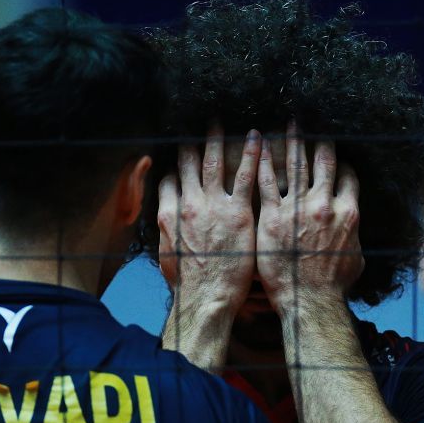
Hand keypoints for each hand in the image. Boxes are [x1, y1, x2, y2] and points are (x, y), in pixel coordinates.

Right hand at [158, 127, 260, 317]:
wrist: (205, 300)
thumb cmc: (189, 286)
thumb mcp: (168, 257)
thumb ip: (169, 235)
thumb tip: (167, 228)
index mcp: (169, 215)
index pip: (168, 181)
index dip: (174, 166)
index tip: (179, 156)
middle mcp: (187, 205)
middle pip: (187, 164)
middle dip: (192, 143)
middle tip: (197, 125)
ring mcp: (212, 206)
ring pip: (212, 163)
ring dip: (216, 139)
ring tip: (218, 122)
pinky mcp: (238, 212)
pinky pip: (244, 175)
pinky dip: (250, 154)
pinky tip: (256, 138)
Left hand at [255, 124, 363, 316]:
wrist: (308, 301)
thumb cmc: (332, 286)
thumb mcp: (356, 259)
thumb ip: (354, 236)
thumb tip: (355, 229)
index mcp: (347, 213)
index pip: (348, 176)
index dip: (342, 160)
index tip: (336, 150)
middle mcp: (324, 204)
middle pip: (323, 163)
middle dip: (319, 140)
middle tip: (313, 123)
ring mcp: (297, 209)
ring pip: (296, 165)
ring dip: (293, 141)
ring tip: (290, 124)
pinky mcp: (272, 216)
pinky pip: (266, 182)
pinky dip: (262, 161)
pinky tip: (258, 146)